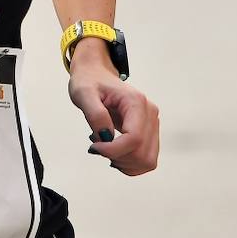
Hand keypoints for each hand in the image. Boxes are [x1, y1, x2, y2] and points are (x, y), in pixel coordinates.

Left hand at [68, 40, 159, 175]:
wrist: (96, 74)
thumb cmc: (89, 81)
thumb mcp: (83, 94)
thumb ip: (95, 115)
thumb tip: (105, 137)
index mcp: (136, 102)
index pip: (134, 138)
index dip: (113, 150)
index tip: (94, 147)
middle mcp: (150, 112)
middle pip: (142, 153)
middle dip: (118, 158)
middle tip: (98, 147)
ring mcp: (152, 123)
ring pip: (147, 160)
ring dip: (124, 163)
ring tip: (106, 149)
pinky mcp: (150, 131)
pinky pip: (146, 159)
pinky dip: (130, 163)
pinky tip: (115, 152)